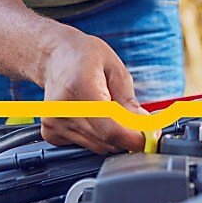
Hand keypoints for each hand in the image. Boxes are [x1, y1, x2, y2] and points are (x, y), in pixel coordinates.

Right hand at [36, 26, 147, 153]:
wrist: (55, 56)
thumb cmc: (85, 57)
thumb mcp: (115, 68)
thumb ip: (129, 100)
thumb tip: (144, 127)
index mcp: (80, 86)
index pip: (110, 128)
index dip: (134, 137)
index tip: (150, 137)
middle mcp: (63, 108)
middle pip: (106, 140)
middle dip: (126, 133)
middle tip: (133, 117)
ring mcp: (54, 122)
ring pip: (98, 146)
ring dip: (110, 134)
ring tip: (106, 108)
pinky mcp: (51, 133)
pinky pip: (85, 146)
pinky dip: (95, 135)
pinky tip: (90, 115)